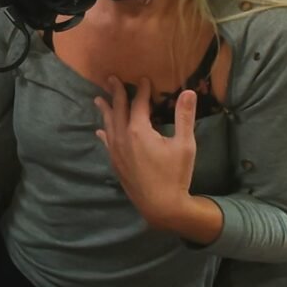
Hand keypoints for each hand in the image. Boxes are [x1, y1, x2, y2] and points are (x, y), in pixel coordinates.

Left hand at [94, 76, 197, 229]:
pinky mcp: (115, 163)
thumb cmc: (175, 175)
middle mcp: (122, 137)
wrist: (161, 206)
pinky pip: (107, 143)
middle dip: (116, 93)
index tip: (143, 79)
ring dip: (105, 111)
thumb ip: (184, 117)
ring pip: (108, 125)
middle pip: (118, 110)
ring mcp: (116, 151)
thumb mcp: (185, 145)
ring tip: (99, 99)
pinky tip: (100, 132)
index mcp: (138, 130)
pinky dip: (104, 133)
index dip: (141, 90)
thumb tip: (188, 91)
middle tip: (111, 79)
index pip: (138, 103)